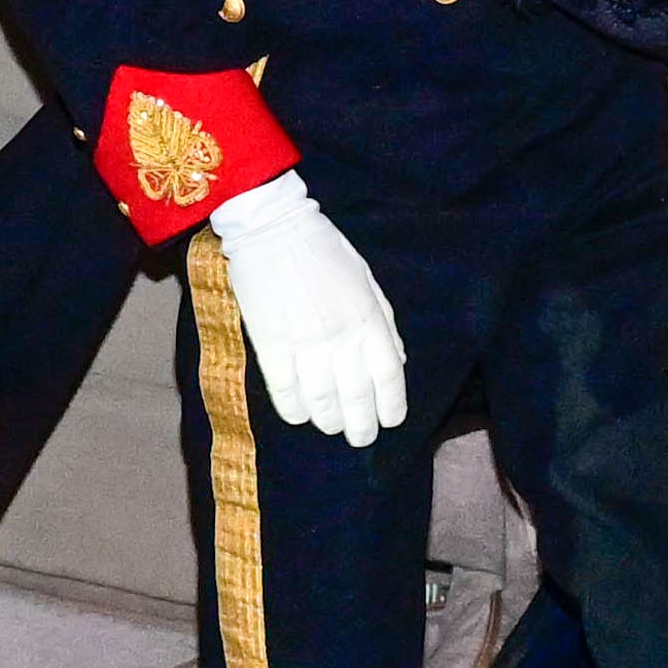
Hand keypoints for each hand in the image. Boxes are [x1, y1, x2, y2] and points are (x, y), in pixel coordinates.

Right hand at [207, 173, 407, 446]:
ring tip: (331, 426)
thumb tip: (396, 360)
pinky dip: (294, 409)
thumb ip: (383, 322)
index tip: (390, 422)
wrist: (272, 229)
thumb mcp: (366, 280)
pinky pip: (285, 391)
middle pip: (356, 397)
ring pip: (321, 401)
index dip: (391, 405)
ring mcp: (305, 344)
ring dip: (328, 420)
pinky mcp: (271, 345)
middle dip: (361, 425)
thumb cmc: (324, 251)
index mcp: (368, 318)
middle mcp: (341, 337)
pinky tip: (299, 414)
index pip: (388, 375)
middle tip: (360, 438)